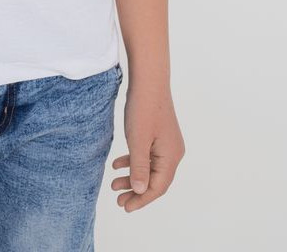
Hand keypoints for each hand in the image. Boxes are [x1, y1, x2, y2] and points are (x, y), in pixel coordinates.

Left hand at [109, 80, 184, 211]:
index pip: (158, 187)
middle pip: (155, 180)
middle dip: (136, 191)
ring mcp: (166, 143)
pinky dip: (133, 161)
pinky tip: (117, 163)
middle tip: (118, 200)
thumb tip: (140, 191)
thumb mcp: (138, 141)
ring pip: (149, 167)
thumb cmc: (143, 109)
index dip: (142, 199)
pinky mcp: (158, 134)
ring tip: (114, 183)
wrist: (149, 80)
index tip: (125, 207)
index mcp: (171, 157)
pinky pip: (147, 154)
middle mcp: (172, 152)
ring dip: (132, 176)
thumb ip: (139, 167)